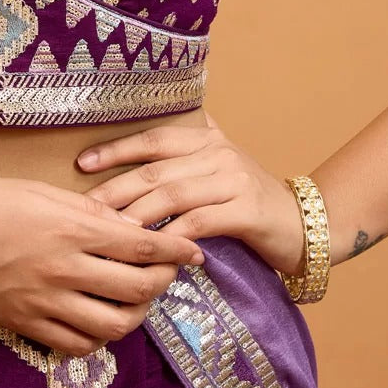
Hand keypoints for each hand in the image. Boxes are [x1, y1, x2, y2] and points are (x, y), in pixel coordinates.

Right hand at [0, 176, 206, 356]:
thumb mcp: (36, 190)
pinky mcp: (25, 325)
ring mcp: (45, 303)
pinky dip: (99, 338)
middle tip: (169, 273)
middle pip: (137, 289)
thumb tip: (122, 224)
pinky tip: (100, 321)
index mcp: (70, 230)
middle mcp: (64, 270)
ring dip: (137, 315)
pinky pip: (76, 345)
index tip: (195, 251)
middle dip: (164, 283)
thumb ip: (83, 209)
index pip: (141, 247)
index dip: (176, 251)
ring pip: (113, 325)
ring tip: (138, 300)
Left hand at [76, 113, 305, 275]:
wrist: (304, 224)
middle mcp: (219, 153)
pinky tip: (154, 249)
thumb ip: (184, 154)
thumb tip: (133, 147)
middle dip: (116, 190)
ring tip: (111, 232)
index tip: (82, 164)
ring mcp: (234, 180)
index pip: (153, 138)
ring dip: (138, 216)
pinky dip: (174, 236)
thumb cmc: (248, 200)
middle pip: (156, 170)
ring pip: (173, 196)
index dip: (116, 150)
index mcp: (206, 138)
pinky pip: (200, 222)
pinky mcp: (247, 211)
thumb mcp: (217, 168)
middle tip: (85, 208)